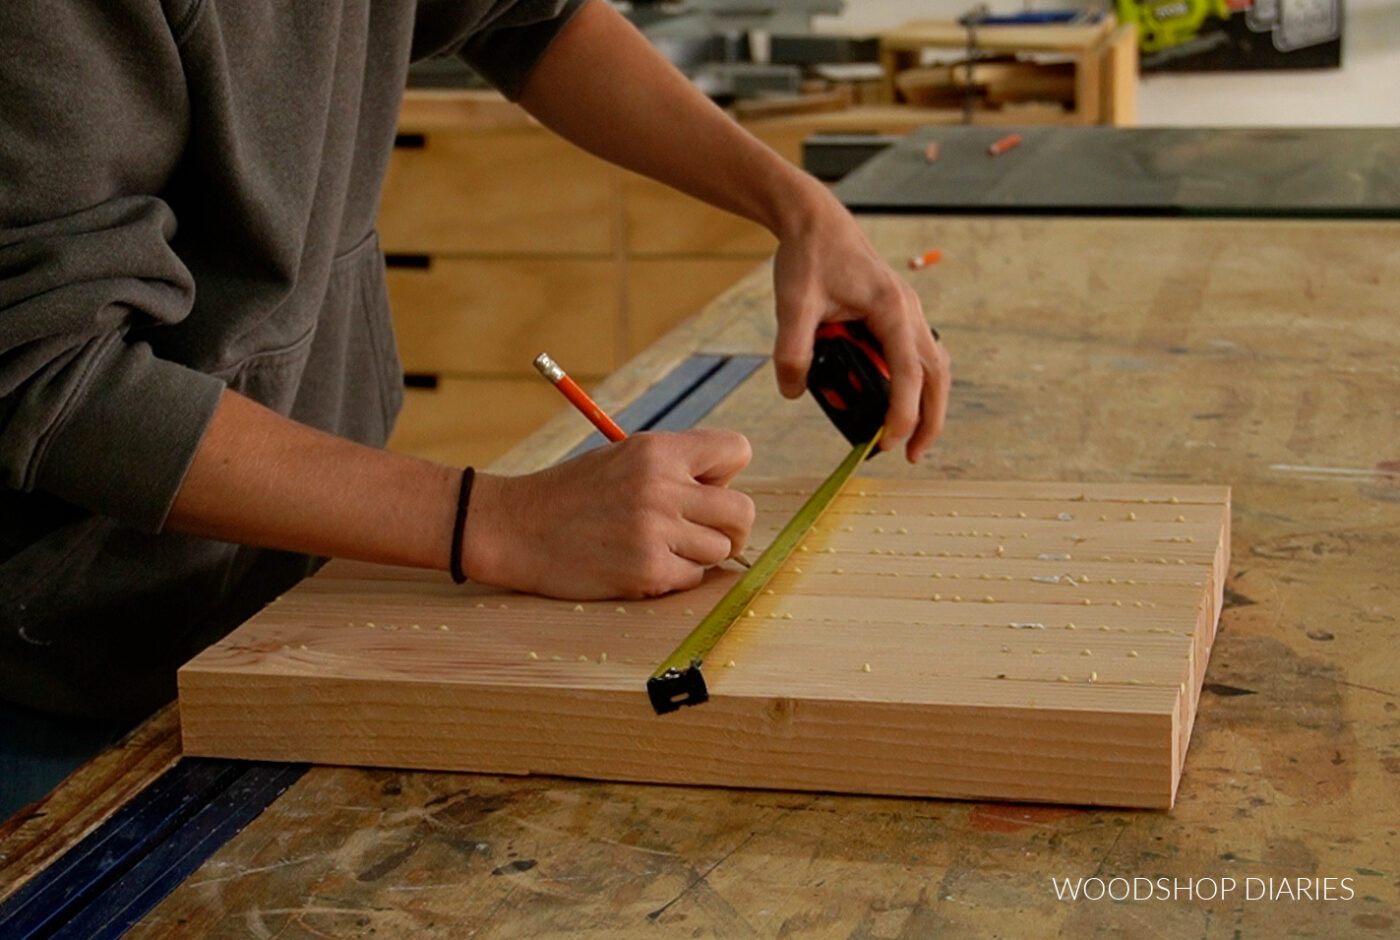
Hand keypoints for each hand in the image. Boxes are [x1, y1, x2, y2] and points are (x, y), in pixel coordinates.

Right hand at [461, 429, 754, 598]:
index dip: (726, 474)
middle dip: (729, 526)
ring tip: (660, 547)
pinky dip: (675, 577)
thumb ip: (675, 468)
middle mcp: (662, 487)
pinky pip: (693, 578)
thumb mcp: (623, 458)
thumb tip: (726, 492)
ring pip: (721, 550)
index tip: (704, 490)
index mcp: (658, 451)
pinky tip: (641, 564)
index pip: (737, 450)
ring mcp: (656, 532)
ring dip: (698, 554)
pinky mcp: (647, 571)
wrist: (515, 528)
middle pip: (743, 511)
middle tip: (700, 532)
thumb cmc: (572, 493)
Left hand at [771, 190, 950, 461]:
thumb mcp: (792, 304)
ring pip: (934, 367)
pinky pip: (919, 356)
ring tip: (908, 438)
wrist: (816, 222)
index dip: (901, 414)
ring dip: (928, 405)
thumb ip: (791, 350)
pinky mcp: (899, 316)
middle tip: (912, 455)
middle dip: (929, 419)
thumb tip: (792, 393)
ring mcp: (909, 314)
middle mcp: (910, 313)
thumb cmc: (808, 257)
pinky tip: (896, 403)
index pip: (908, 374)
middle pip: (936, 376)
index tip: (886, 444)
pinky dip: (917, 385)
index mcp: (891, 310)